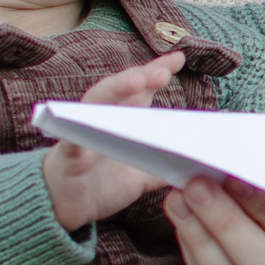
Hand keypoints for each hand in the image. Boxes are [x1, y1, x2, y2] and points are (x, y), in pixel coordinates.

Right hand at [42, 51, 183, 229]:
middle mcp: (102, 118)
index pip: (141, 90)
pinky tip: (93, 123)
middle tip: (164, 71)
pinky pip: (73, 139)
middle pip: (122, 90)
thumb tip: (199, 165)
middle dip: (143, 76)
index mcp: (123, 119)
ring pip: (97, 103)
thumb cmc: (103, 184)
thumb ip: (165, 168)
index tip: (178, 58)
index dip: (157, 71)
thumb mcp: (141, 176)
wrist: (65, 206)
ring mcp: (82, 132)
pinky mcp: (68, 153)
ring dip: (117, 89)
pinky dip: (81, 130)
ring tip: (138, 80)